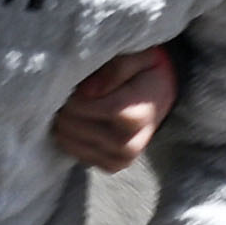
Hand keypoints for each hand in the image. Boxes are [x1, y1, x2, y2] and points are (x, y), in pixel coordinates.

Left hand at [52, 41, 177, 172]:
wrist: (162, 96)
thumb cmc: (147, 73)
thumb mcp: (138, 58)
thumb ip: (115, 69)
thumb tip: (86, 90)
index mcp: (136, 115)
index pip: (87, 107)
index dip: (73, 95)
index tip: (72, 84)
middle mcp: (130, 143)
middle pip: (76, 126)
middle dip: (66, 108)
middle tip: (68, 95)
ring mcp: (121, 158)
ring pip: (72, 143)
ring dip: (63, 123)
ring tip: (70, 107)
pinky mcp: (112, 166)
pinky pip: (77, 155)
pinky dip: (70, 138)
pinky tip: (75, 123)